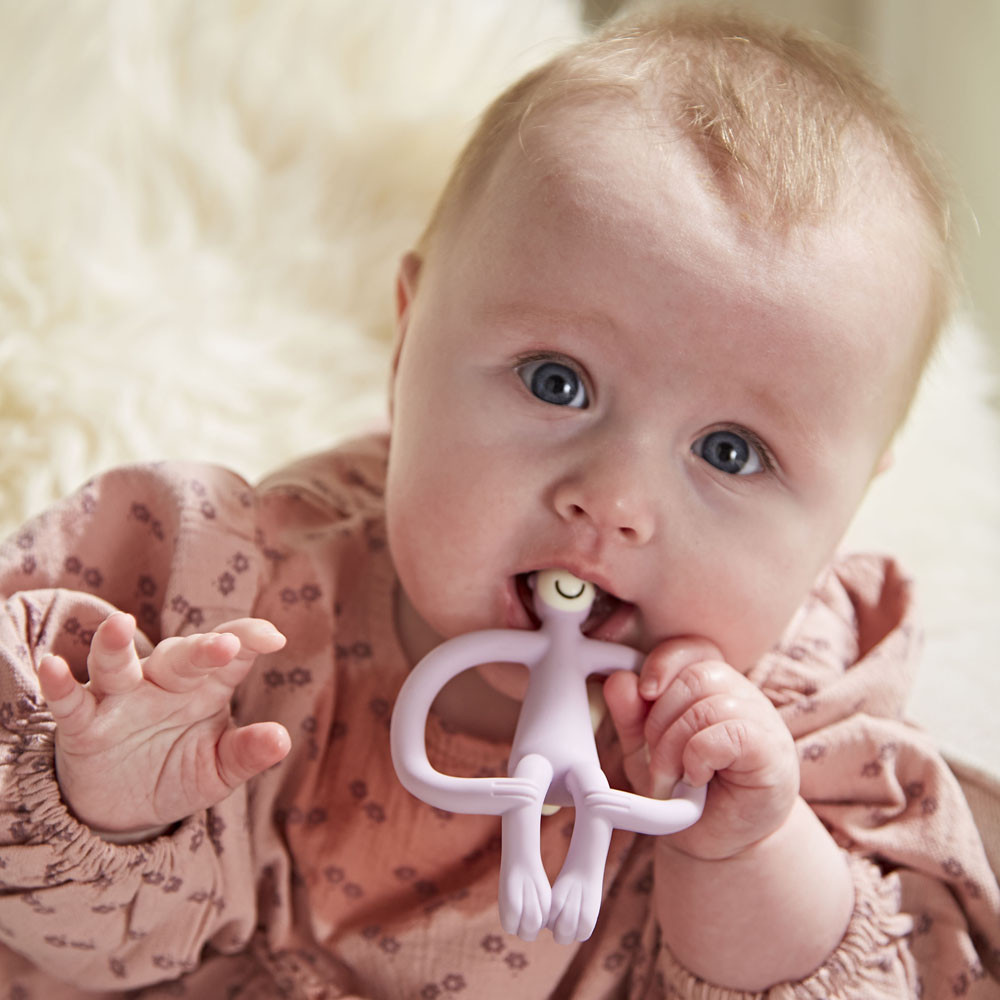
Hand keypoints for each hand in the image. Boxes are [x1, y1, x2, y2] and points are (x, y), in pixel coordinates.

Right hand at [37, 612, 290, 838]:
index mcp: (205, 688)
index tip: (274, 638)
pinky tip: (54, 666)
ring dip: (115, 645)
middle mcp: (163, 683)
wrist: (124, 810)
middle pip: (180, 656)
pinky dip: (60, 684)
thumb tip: (282, 740)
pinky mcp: (83, 725)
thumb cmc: (176, 772)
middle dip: (201, 649)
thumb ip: (246, 753)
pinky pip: (69, 701)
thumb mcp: (217, 770)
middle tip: (226, 645)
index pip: (230, 653)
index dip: (250, 638)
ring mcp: (120, 700)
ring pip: (118, 665)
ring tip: (120, 623)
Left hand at [603, 638, 798, 859]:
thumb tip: (619, 680)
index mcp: (712, 686)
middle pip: (694, 677)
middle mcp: (741, 695)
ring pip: (708, 705)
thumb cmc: (687, 794)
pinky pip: (729, 733)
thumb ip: (631, 716)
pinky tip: (697, 778)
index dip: (663, 663)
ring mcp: (762, 720)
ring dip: (674, 746)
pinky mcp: (771, 751)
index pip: (692, 648)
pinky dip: (700, 756)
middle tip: (656, 762)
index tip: (644, 692)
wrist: (722, 845)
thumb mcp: (646, 752)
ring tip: (672, 778)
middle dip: (659, 720)